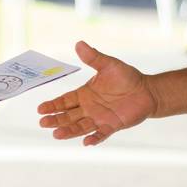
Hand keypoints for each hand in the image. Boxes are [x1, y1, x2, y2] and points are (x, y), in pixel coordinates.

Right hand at [38, 41, 156, 145]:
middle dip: (56, 120)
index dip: (53, 105)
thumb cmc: (126, 77)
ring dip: (69, 131)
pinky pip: (101, 133)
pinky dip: (94, 138)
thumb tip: (79, 44)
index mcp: (84, 94)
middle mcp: (88, 108)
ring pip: (80, 127)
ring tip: (56, 135)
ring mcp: (99, 118)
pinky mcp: (112, 125)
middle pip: (68, 116)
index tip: (40, 109)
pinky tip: (86, 142)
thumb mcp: (108, 64)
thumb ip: (93, 57)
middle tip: (43, 123)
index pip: (64, 101)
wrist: (146, 90)